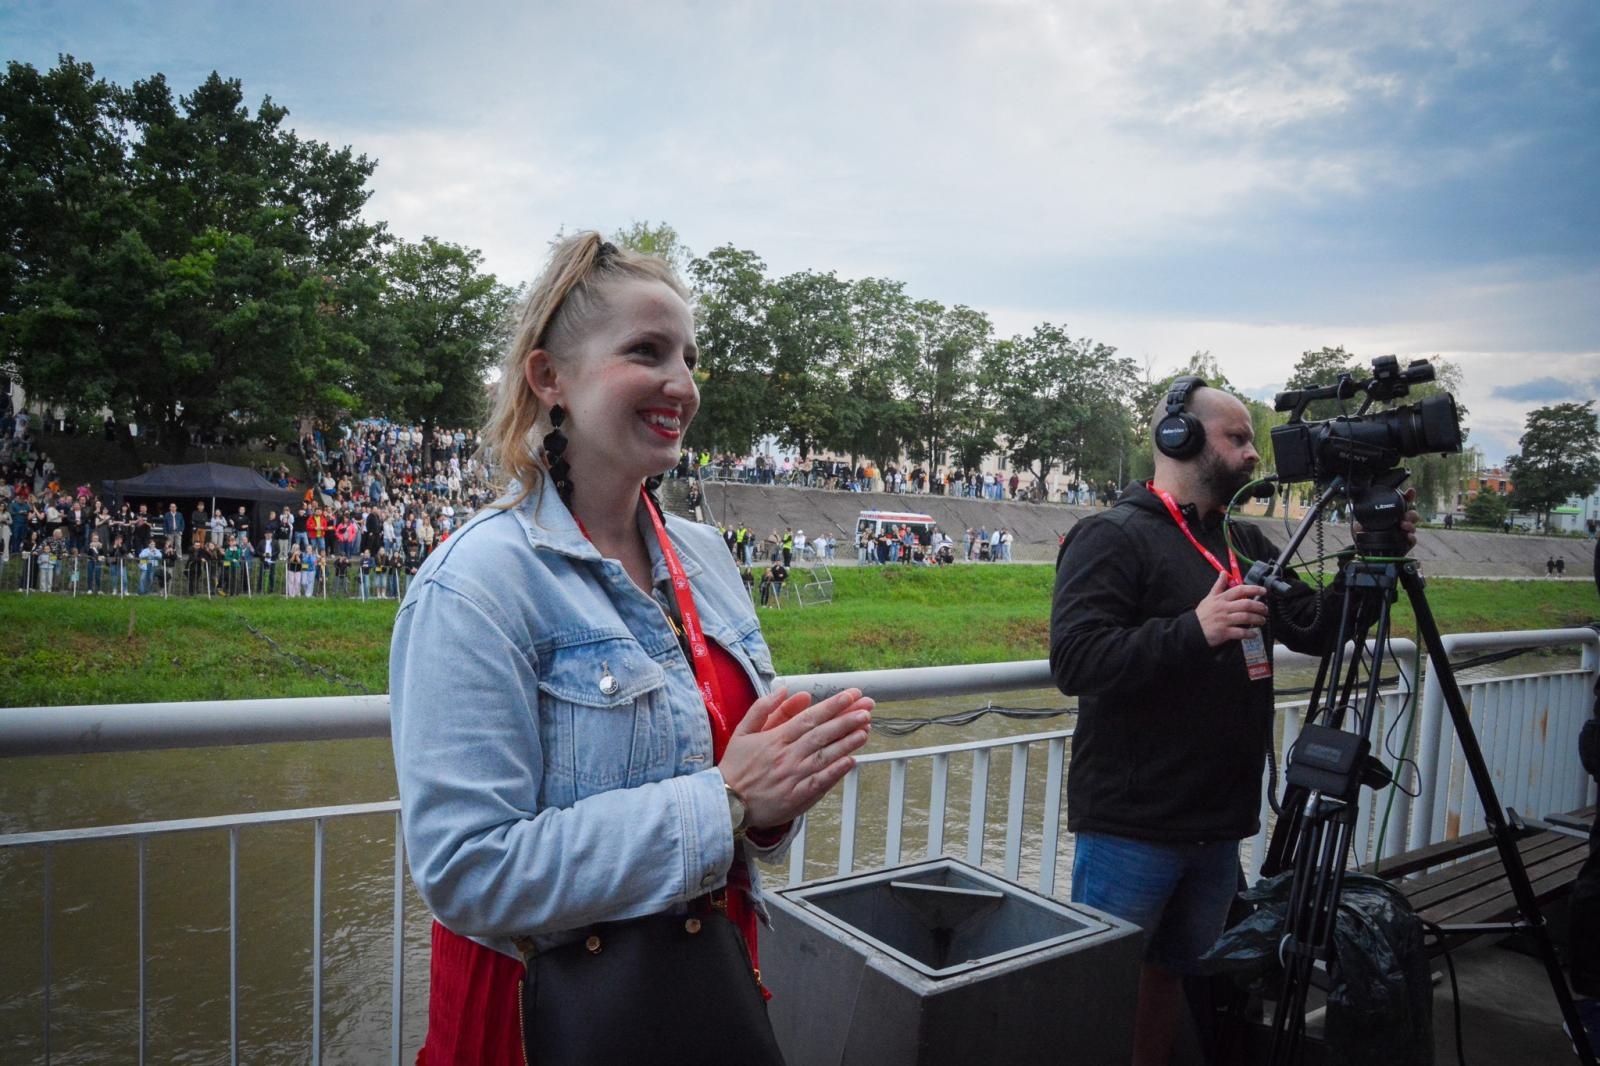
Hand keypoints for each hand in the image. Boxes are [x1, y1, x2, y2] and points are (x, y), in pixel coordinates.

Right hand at [718, 686, 873, 829]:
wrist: (725, 802)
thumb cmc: (735, 767)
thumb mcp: (742, 731)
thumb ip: (762, 708)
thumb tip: (784, 690)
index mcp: (775, 739)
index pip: (809, 718)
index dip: (832, 706)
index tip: (850, 696)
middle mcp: (787, 756)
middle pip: (822, 734)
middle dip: (846, 719)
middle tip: (866, 709)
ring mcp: (793, 777)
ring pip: (825, 756)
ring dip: (847, 742)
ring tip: (865, 730)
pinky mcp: (797, 797)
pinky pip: (821, 782)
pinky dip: (836, 771)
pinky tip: (851, 760)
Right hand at [1194, 571, 1267, 647]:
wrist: (1191, 630)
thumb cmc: (1202, 615)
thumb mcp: (1209, 598)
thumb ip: (1218, 586)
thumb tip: (1223, 573)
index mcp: (1221, 599)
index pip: (1239, 590)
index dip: (1253, 589)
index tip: (1263, 591)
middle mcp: (1223, 608)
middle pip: (1246, 604)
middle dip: (1259, 606)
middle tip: (1265, 609)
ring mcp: (1224, 620)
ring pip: (1245, 617)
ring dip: (1257, 619)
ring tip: (1262, 621)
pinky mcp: (1224, 632)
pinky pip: (1240, 632)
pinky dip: (1249, 633)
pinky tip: (1254, 633)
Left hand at [1352, 487, 1421, 546]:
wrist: (1371, 553)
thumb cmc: (1369, 536)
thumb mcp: (1362, 527)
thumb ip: (1360, 524)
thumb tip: (1358, 526)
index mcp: (1392, 514)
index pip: (1402, 503)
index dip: (1408, 496)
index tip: (1410, 492)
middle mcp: (1399, 522)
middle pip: (1411, 514)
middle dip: (1411, 513)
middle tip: (1405, 515)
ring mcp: (1404, 532)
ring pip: (1412, 526)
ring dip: (1410, 524)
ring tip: (1404, 525)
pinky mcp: (1406, 544)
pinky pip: (1412, 540)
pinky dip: (1411, 538)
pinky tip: (1408, 536)